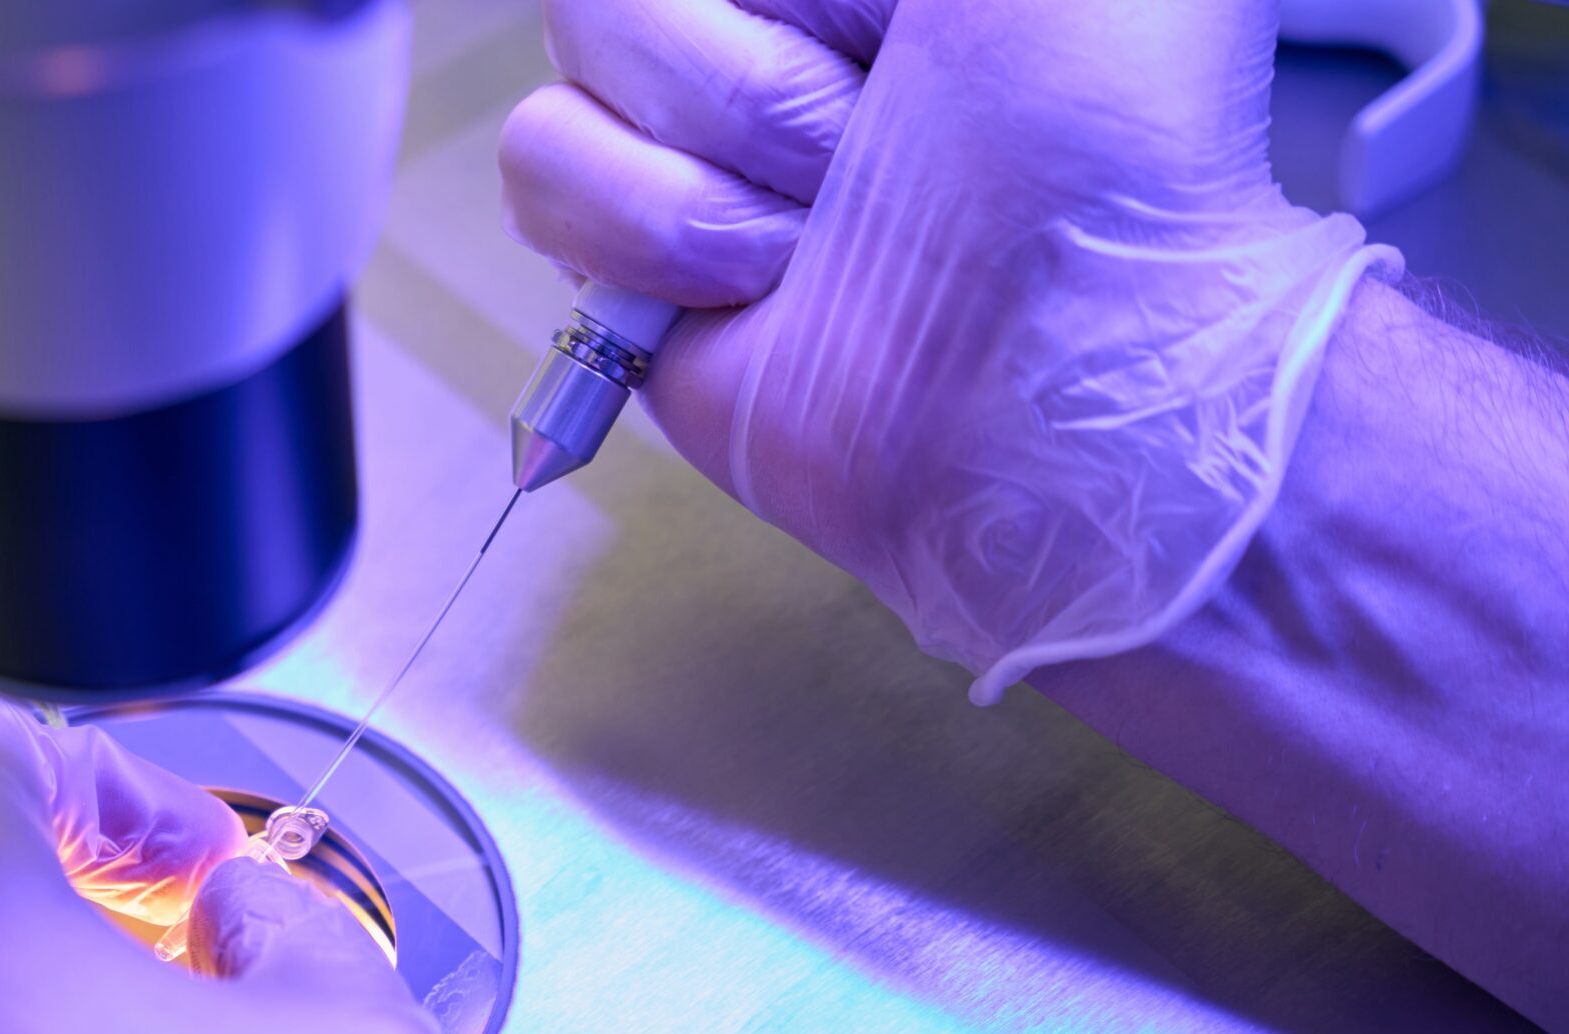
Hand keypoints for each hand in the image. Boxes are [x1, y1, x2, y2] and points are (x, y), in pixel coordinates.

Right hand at [501, 0, 1397, 700]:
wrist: (1056, 378)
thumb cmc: (1113, 155)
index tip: (893, 38)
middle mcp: (786, 16)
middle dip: (762, 61)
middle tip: (872, 128)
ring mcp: (699, 127)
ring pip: (579, 36)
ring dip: (720, 137)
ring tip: (824, 219)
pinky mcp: (630, 243)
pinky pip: (539, 162)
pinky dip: (642, 228)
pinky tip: (751, 279)